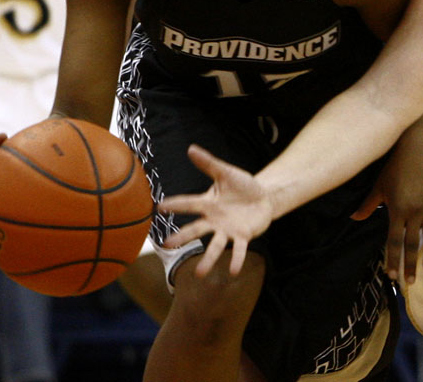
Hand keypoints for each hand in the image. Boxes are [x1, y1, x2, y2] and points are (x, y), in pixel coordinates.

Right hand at [158, 145, 272, 277]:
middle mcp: (214, 220)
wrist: (263, 197)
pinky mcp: (243, 236)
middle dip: (182, 237)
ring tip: (199, 274)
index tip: (159, 207)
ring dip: (208, 260)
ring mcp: (228, 230)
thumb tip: (191, 149)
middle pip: (196, 229)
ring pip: (215, 246)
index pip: (189, 204)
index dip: (175, 205)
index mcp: (208, 204)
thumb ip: (209, 164)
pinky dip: (236, 259)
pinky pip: (238, 249)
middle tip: (166, 246)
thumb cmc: (242, 186)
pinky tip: (233, 271)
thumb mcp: (226, 173)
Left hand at [353, 147, 422, 284]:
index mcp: (397, 210)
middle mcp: (415, 211)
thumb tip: (354, 218)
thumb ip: (368, 205)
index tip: (392, 275)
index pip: (394, 241)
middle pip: (413, 245)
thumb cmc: (395, 168)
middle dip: (410, 265)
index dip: (393, 260)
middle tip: (409, 282)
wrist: (417, 149)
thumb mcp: (379, 187)